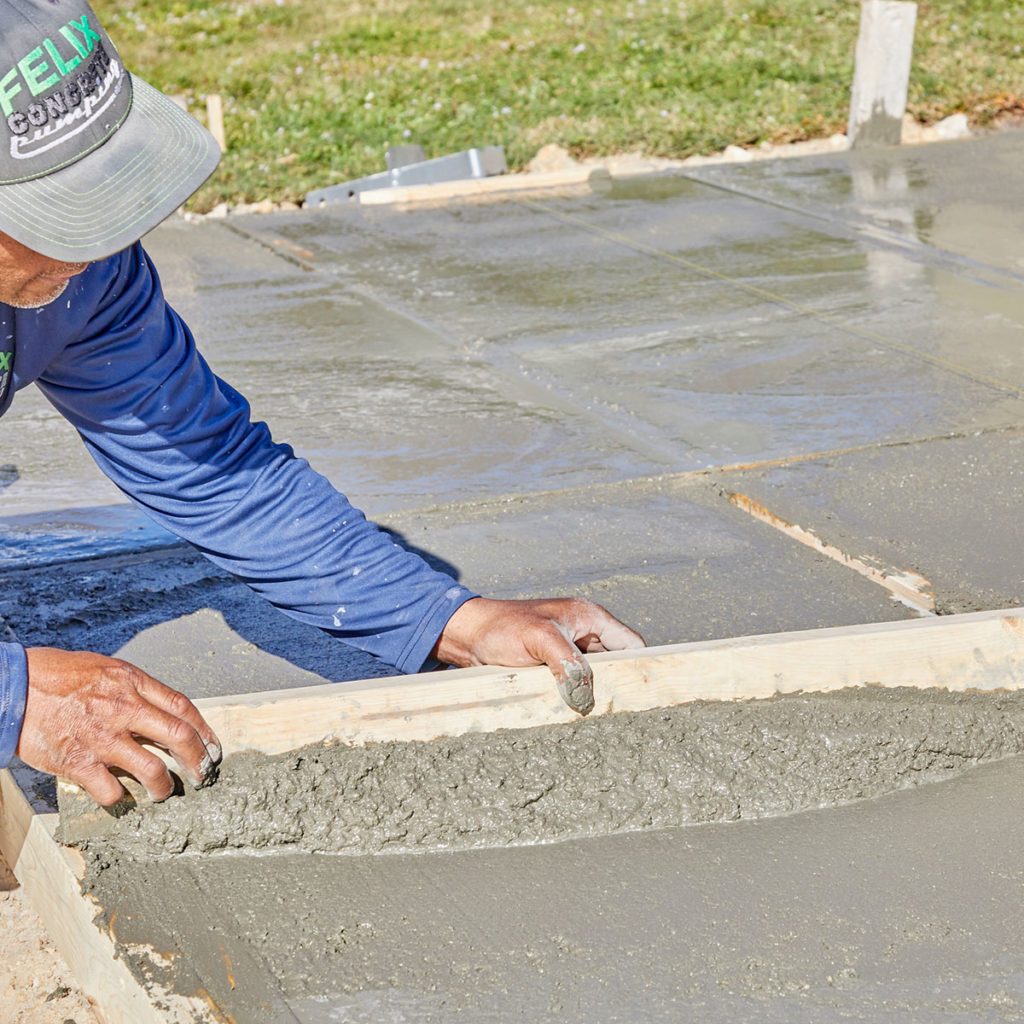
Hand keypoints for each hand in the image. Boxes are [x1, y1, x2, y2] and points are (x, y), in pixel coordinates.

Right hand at [17, 648, 221, 806]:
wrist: (13, 687)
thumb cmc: (57, 675)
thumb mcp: (105, 669)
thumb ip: (134, 688)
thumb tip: (160, 709)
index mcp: (132, 683)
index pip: (183, 707)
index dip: (204, 730)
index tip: (213, 746)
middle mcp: (123, 709)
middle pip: (179, 737)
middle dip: (198, 760)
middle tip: (202, 775)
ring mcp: (102, 738)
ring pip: (152, 770)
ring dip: (164, 787)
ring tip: (164, 793)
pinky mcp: (78, 762)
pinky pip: (111, 791)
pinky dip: (120, 800)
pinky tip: (121, 798)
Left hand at [433, 597, 644, 714]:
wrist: (466, 635)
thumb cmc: (500, 627)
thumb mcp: (538, 639)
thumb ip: (566, 662)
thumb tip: (584, 694)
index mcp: (590, 617)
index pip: (630, 643)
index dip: (640, 666)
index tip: (644, 694)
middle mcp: (584, 633)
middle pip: (616, 663)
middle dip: (618, 686)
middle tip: (620, 714)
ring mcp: (569, 651)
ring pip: (596, 677)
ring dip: (596, 694)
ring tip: (600, 720)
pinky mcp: (554, 667)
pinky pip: (576, 684)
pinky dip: (578, 698)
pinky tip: (577, 716)